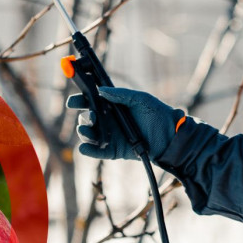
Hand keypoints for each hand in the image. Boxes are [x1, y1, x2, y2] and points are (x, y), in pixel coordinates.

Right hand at [66, 86, 183, 160]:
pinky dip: (88, 150)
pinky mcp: (114, 151)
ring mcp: (110, 136)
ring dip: (84, 133)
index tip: (72, 102)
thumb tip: (101, 90)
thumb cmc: (157, 114)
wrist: (170, 136)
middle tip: (90, 116)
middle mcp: (109, 121)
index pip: (91, 101)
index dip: (79, 100)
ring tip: (88, 131)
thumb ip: (121, 94)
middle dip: (83, 118)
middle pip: (86, 119)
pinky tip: (85, 147)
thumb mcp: (140, 99)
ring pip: (88, 135)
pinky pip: (97, 151)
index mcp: (113, 106)